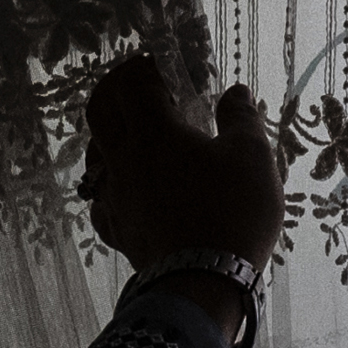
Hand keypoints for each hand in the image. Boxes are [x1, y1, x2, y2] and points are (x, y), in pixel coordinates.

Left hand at [83, 63, 282, 273]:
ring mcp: (114, 197)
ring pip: (95, 155)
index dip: (143, 66)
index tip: (162, 64)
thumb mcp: (252, 156)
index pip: (131, 83)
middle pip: (99, 112)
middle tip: (138, 85)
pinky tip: (127, 188)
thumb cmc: (233, 211)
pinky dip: (111, 185)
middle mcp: (123, 160)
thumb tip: (235, 92)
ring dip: (110, 135)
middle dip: (114, 90)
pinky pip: (102, 200)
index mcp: (153, 132)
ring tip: (135, 134)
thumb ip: (242, 118)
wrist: (206, 283)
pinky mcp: (118, 230)